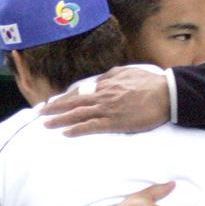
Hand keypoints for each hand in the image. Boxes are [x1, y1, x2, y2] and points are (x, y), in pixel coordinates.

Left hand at [42, 67, 169, 136]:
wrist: (165, 93)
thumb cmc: (149, 83)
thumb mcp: (126, 72)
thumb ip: (110, 77)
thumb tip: (99, 81)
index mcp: (105, 86)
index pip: (79, 93)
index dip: (64, 99)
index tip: (52, 103)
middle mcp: (103, 97)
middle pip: (73, 103)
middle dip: (55, 108)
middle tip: (40, 114)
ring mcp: (108, 110)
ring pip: (78, 114)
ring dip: (60, 120)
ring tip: (46, 124)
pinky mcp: (115, 122)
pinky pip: (92, 126)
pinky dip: (78, 129)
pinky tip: (66, 133)